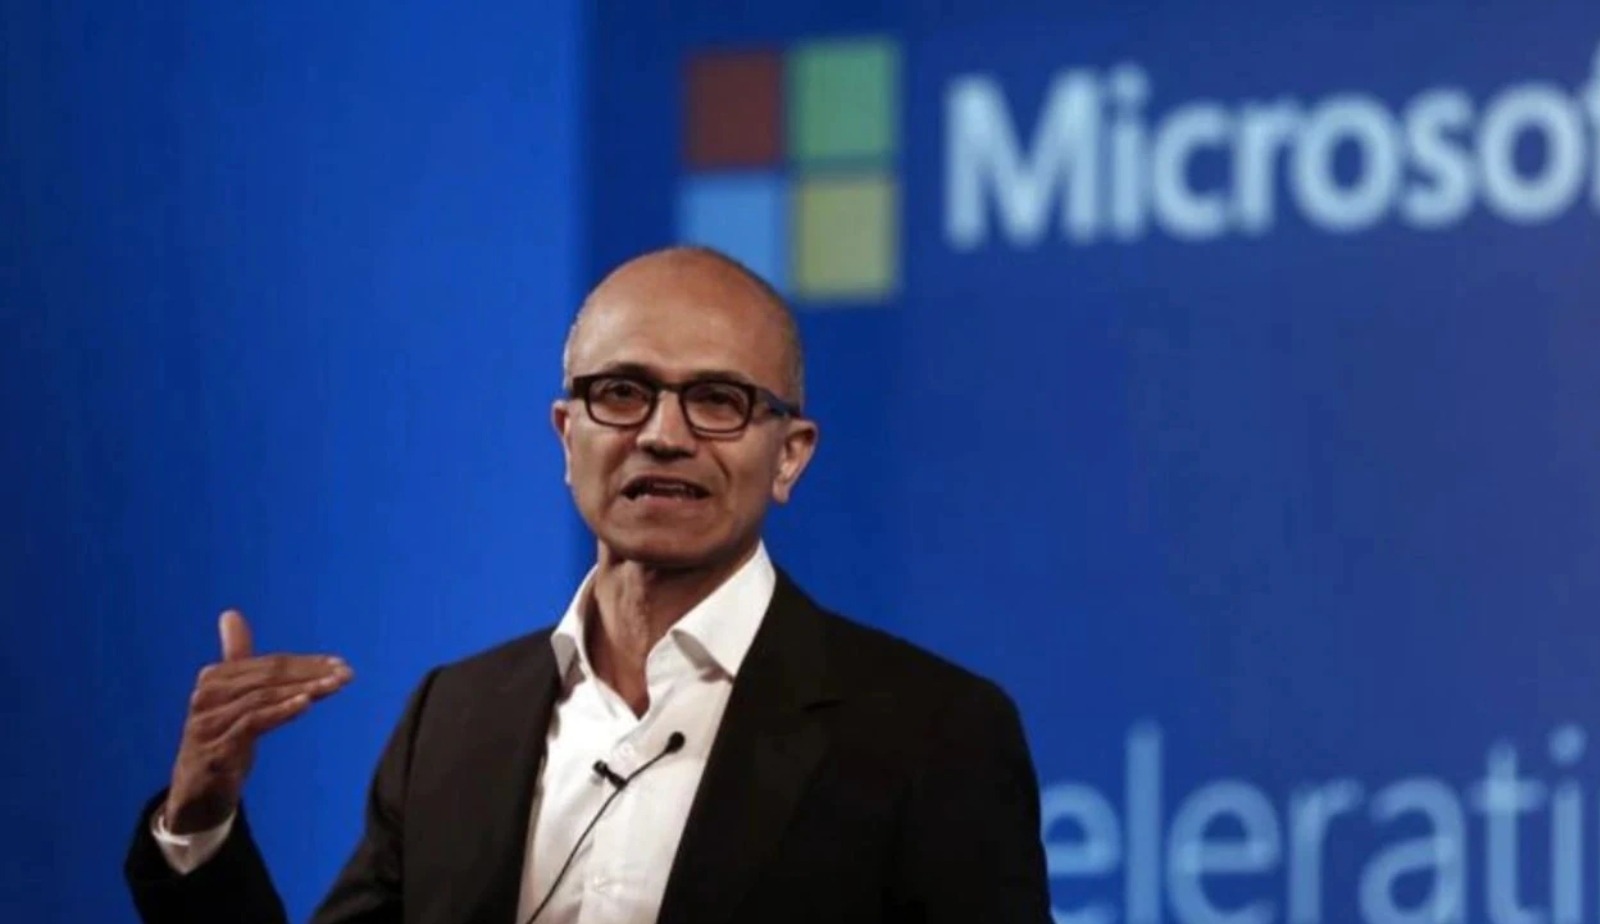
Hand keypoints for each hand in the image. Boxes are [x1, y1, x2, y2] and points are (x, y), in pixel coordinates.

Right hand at [162, 610, 353, 833]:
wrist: (195, 795)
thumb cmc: (220, 740)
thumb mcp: (233, 699)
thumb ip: (238, 659)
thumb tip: (231, 614)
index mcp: (214, 679)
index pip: (269, 663)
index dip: (307, 662)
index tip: (340, 664)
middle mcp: (207, 695)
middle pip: (268, 676)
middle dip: (311, 673)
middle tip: (345, 673)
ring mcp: (208, 723)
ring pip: (262, 697)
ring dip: (303, 690)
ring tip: (332, 686)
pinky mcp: (214, 750)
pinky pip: (251, 724)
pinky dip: (279, 712)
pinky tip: (304, 705)